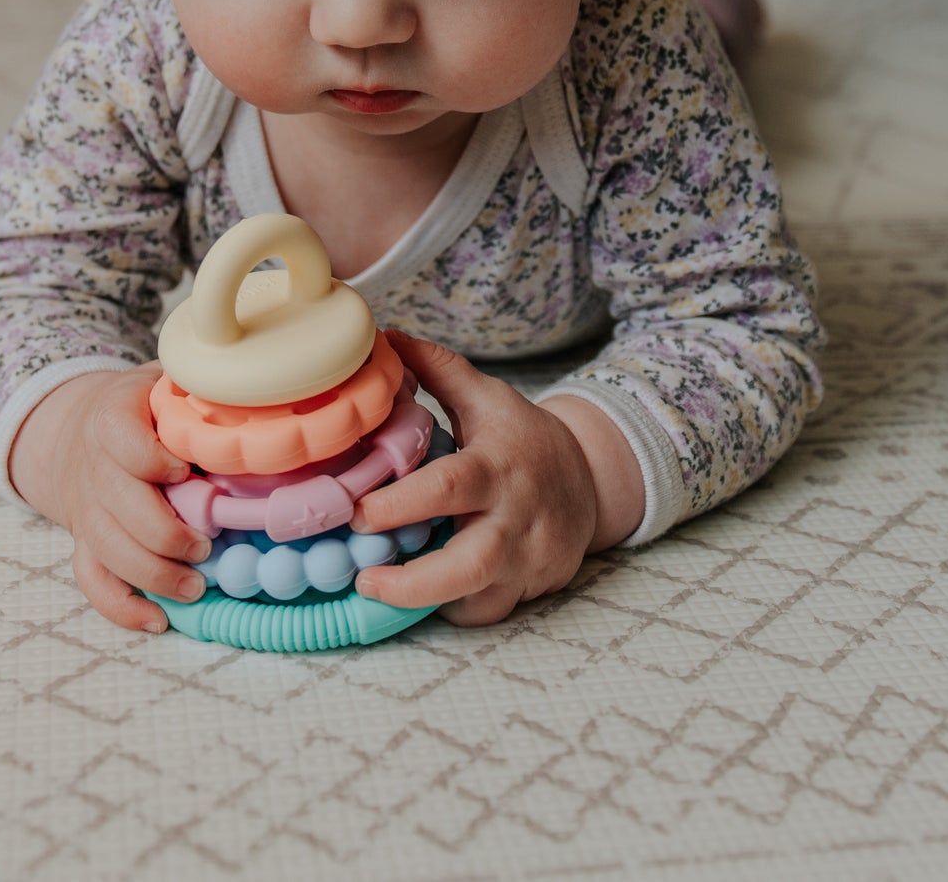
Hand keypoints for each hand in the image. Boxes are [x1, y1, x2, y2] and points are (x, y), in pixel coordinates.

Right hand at [9, 365, 211, 632]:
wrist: (77, 428)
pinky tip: (157, 619)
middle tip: (207, 544)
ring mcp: (85, 510)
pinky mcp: (83, 543)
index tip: (186, 470)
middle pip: (119, 508)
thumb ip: (197, 388)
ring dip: (154, 574)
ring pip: (109, 550)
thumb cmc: (142, 406)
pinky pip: (92, 580)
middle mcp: (93, 467)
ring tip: (196, 586)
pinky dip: (121, 607)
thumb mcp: (163, 382)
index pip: (122, 441)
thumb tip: (254, 401)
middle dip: (166, 534)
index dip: (152, 460)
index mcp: (112, 419)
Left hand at [350, 331, 629, 625]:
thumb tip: (384, 336)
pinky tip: (416, 597)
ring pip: (479, 598)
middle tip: (362, 576)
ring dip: (423, 603)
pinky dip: (449, 610)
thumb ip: (436, 368)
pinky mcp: (530, 589)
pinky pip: (485, 612)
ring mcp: (527, 560)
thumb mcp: (487, 396)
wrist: (592, 479)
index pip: (451, 486)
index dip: (401, 503)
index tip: (355, 511)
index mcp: (498, 465)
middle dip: (412, 579)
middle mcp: (515, 518)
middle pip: (470, 562)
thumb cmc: (523, 437)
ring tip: (374, 592)